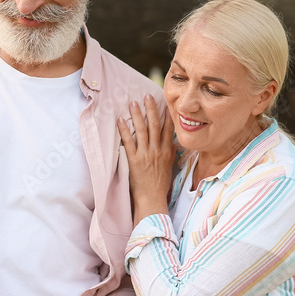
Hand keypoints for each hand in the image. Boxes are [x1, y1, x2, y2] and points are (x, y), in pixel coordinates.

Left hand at [117, 95, 175, 226]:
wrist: (152, 199)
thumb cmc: (160, 185)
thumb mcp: (170, 168)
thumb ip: (171, 154)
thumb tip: (174, 143)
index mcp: (167, 151)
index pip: (168, 129)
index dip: (166, 114)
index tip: (164, 102)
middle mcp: (157, 150)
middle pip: (155, 125)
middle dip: (151, 109)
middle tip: (147, 96)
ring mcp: (146, 155)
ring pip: (142, 130)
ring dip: (137, 115)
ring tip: (133, 103)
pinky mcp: (134, 160)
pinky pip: (129, 142)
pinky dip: (125, 130)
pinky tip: (120, 120)